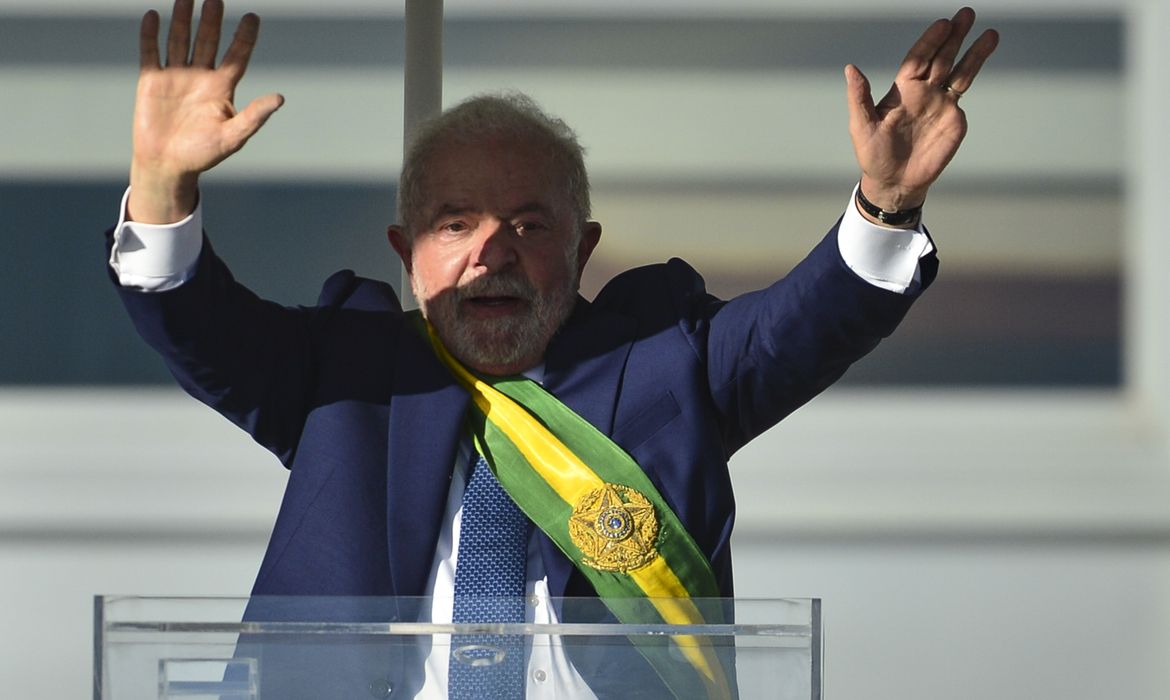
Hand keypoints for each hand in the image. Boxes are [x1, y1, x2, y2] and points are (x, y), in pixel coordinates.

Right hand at [128, 0, 282, 222]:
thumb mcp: (233, 137)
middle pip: (208, 40)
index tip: (253, 16)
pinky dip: (151, 34)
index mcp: (221, 88)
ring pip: (180, 39)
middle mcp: (200, 77)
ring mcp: (175, 76)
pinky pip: (151, 51)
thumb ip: (254, 117)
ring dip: (182, 18)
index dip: (244, 37)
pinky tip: (154, 15)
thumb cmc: (203, 155)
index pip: (236, 56)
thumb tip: (280, 99)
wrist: (167, 165)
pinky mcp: (151, 80)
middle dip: (211, 19)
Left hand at [845, 7, 997, 214]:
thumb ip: (859, 97)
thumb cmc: (873, 154)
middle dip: (954, 36)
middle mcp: (923, 91)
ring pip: (959, 70)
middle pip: (941, 58)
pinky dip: (974, 71)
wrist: (895, 181)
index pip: (918, 59)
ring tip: (989, 33)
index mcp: (901, 90)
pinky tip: (983, 54)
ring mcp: (940, 103)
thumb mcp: (861, 125)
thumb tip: (850, 68)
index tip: (942, 25)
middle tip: (967, 13)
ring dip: (973, 52)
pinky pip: (963, 90)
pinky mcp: (954, 118)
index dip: (929, 42)